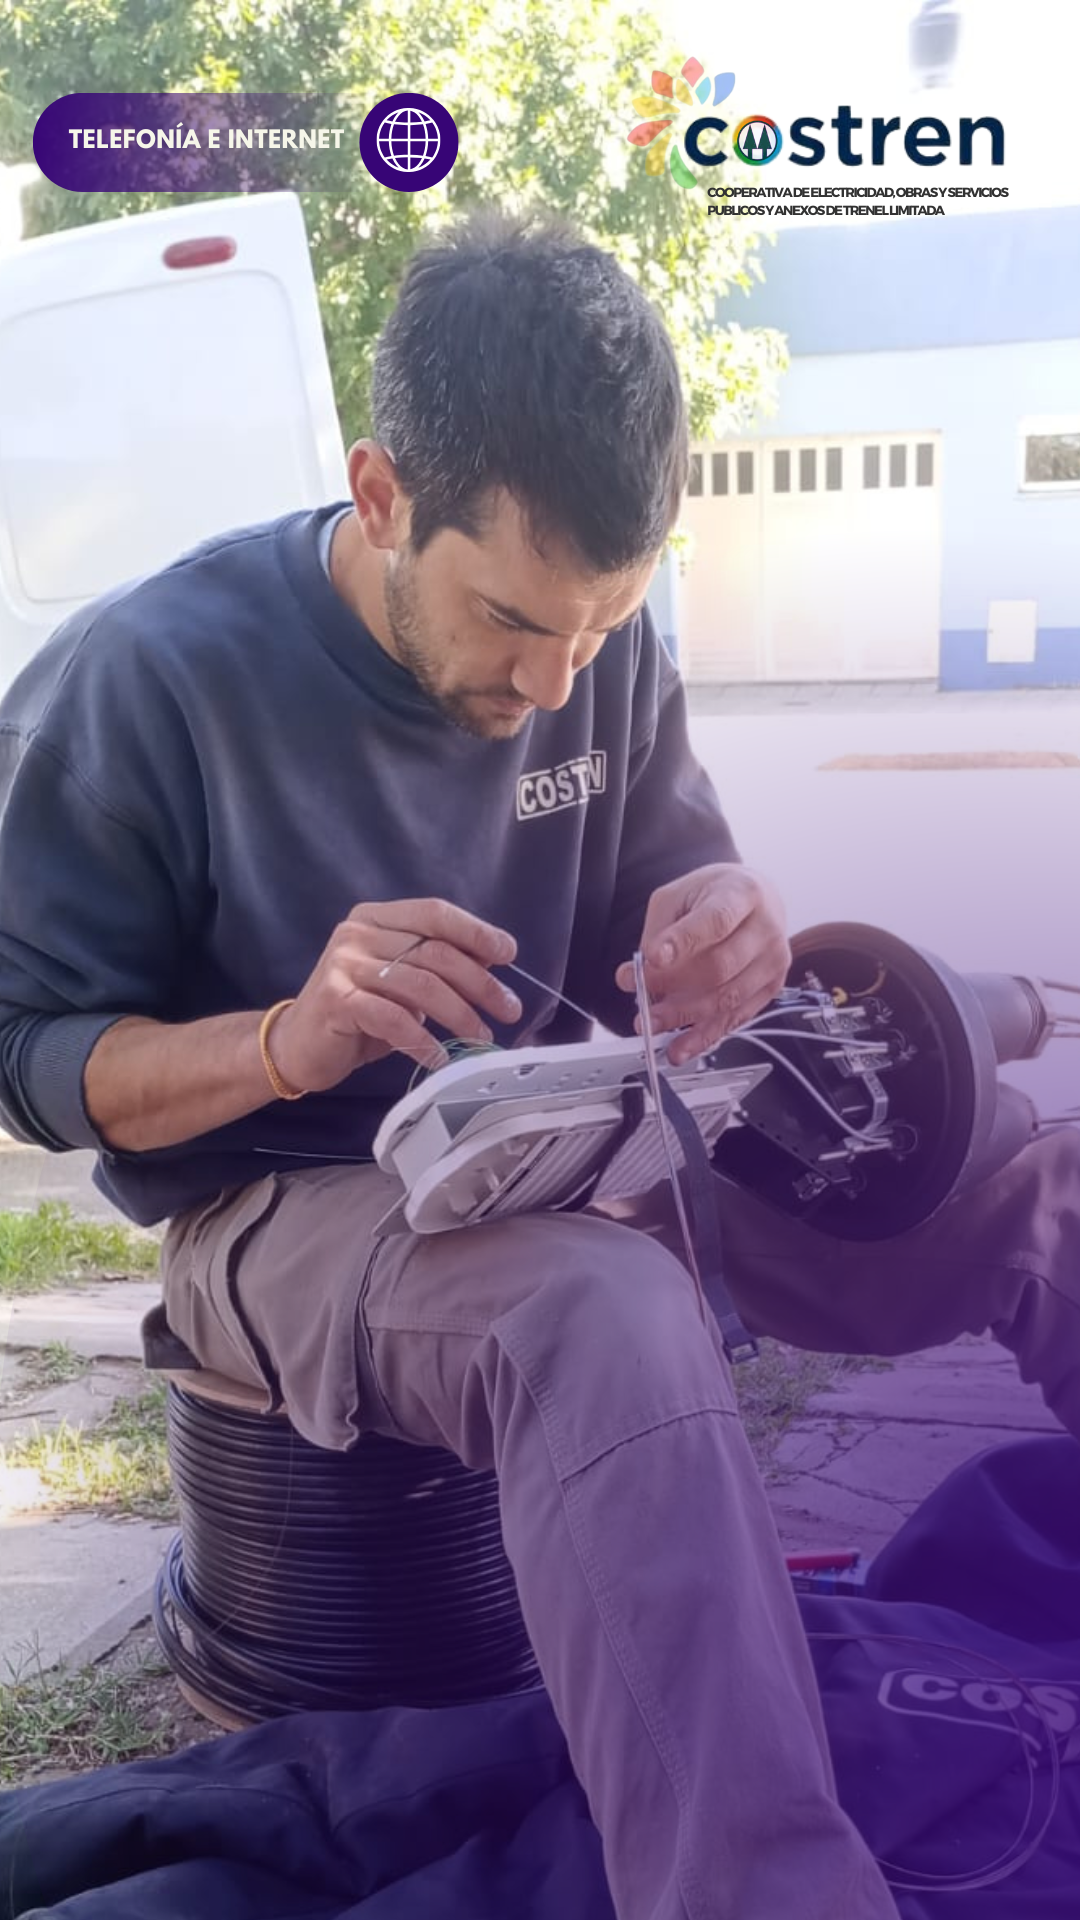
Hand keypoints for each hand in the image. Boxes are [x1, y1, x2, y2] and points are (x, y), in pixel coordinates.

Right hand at [267, 899, 519, 1092]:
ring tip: (481, 1037)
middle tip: (509, 1009)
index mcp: (376, 918)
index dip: (476, 931)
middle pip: (434, 951)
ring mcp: (343, 964)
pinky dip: (423, 1041)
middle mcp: (357, 934)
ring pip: (420, 984)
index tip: (510, 954)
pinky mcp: (336, 1000)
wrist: (297, 1045)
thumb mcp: (400, 982)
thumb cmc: (357, 1014)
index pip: (434, 913)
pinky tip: (439, 1057)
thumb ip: (435, 965)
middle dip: (480, 982)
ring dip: (460, 1014)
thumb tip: (493, 960)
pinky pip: (393, 1019)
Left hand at [614, 864, 790, 1065]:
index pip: (714, 920)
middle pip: (720, 966)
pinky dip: (704, 1037)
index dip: (682, 941)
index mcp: (743, 893)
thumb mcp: (679, 895)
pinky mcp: (770, 988)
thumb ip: (658, 931)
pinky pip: (735, 1019)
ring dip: (684, 1016)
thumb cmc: (716, 894)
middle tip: (641, 995)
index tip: (653, 957)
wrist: (756, 898)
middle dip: (674, 985)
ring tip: (652, 1023)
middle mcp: (766, 928)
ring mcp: (772, 960)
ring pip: (727, 998)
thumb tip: (636, 974)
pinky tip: (681, 1047)